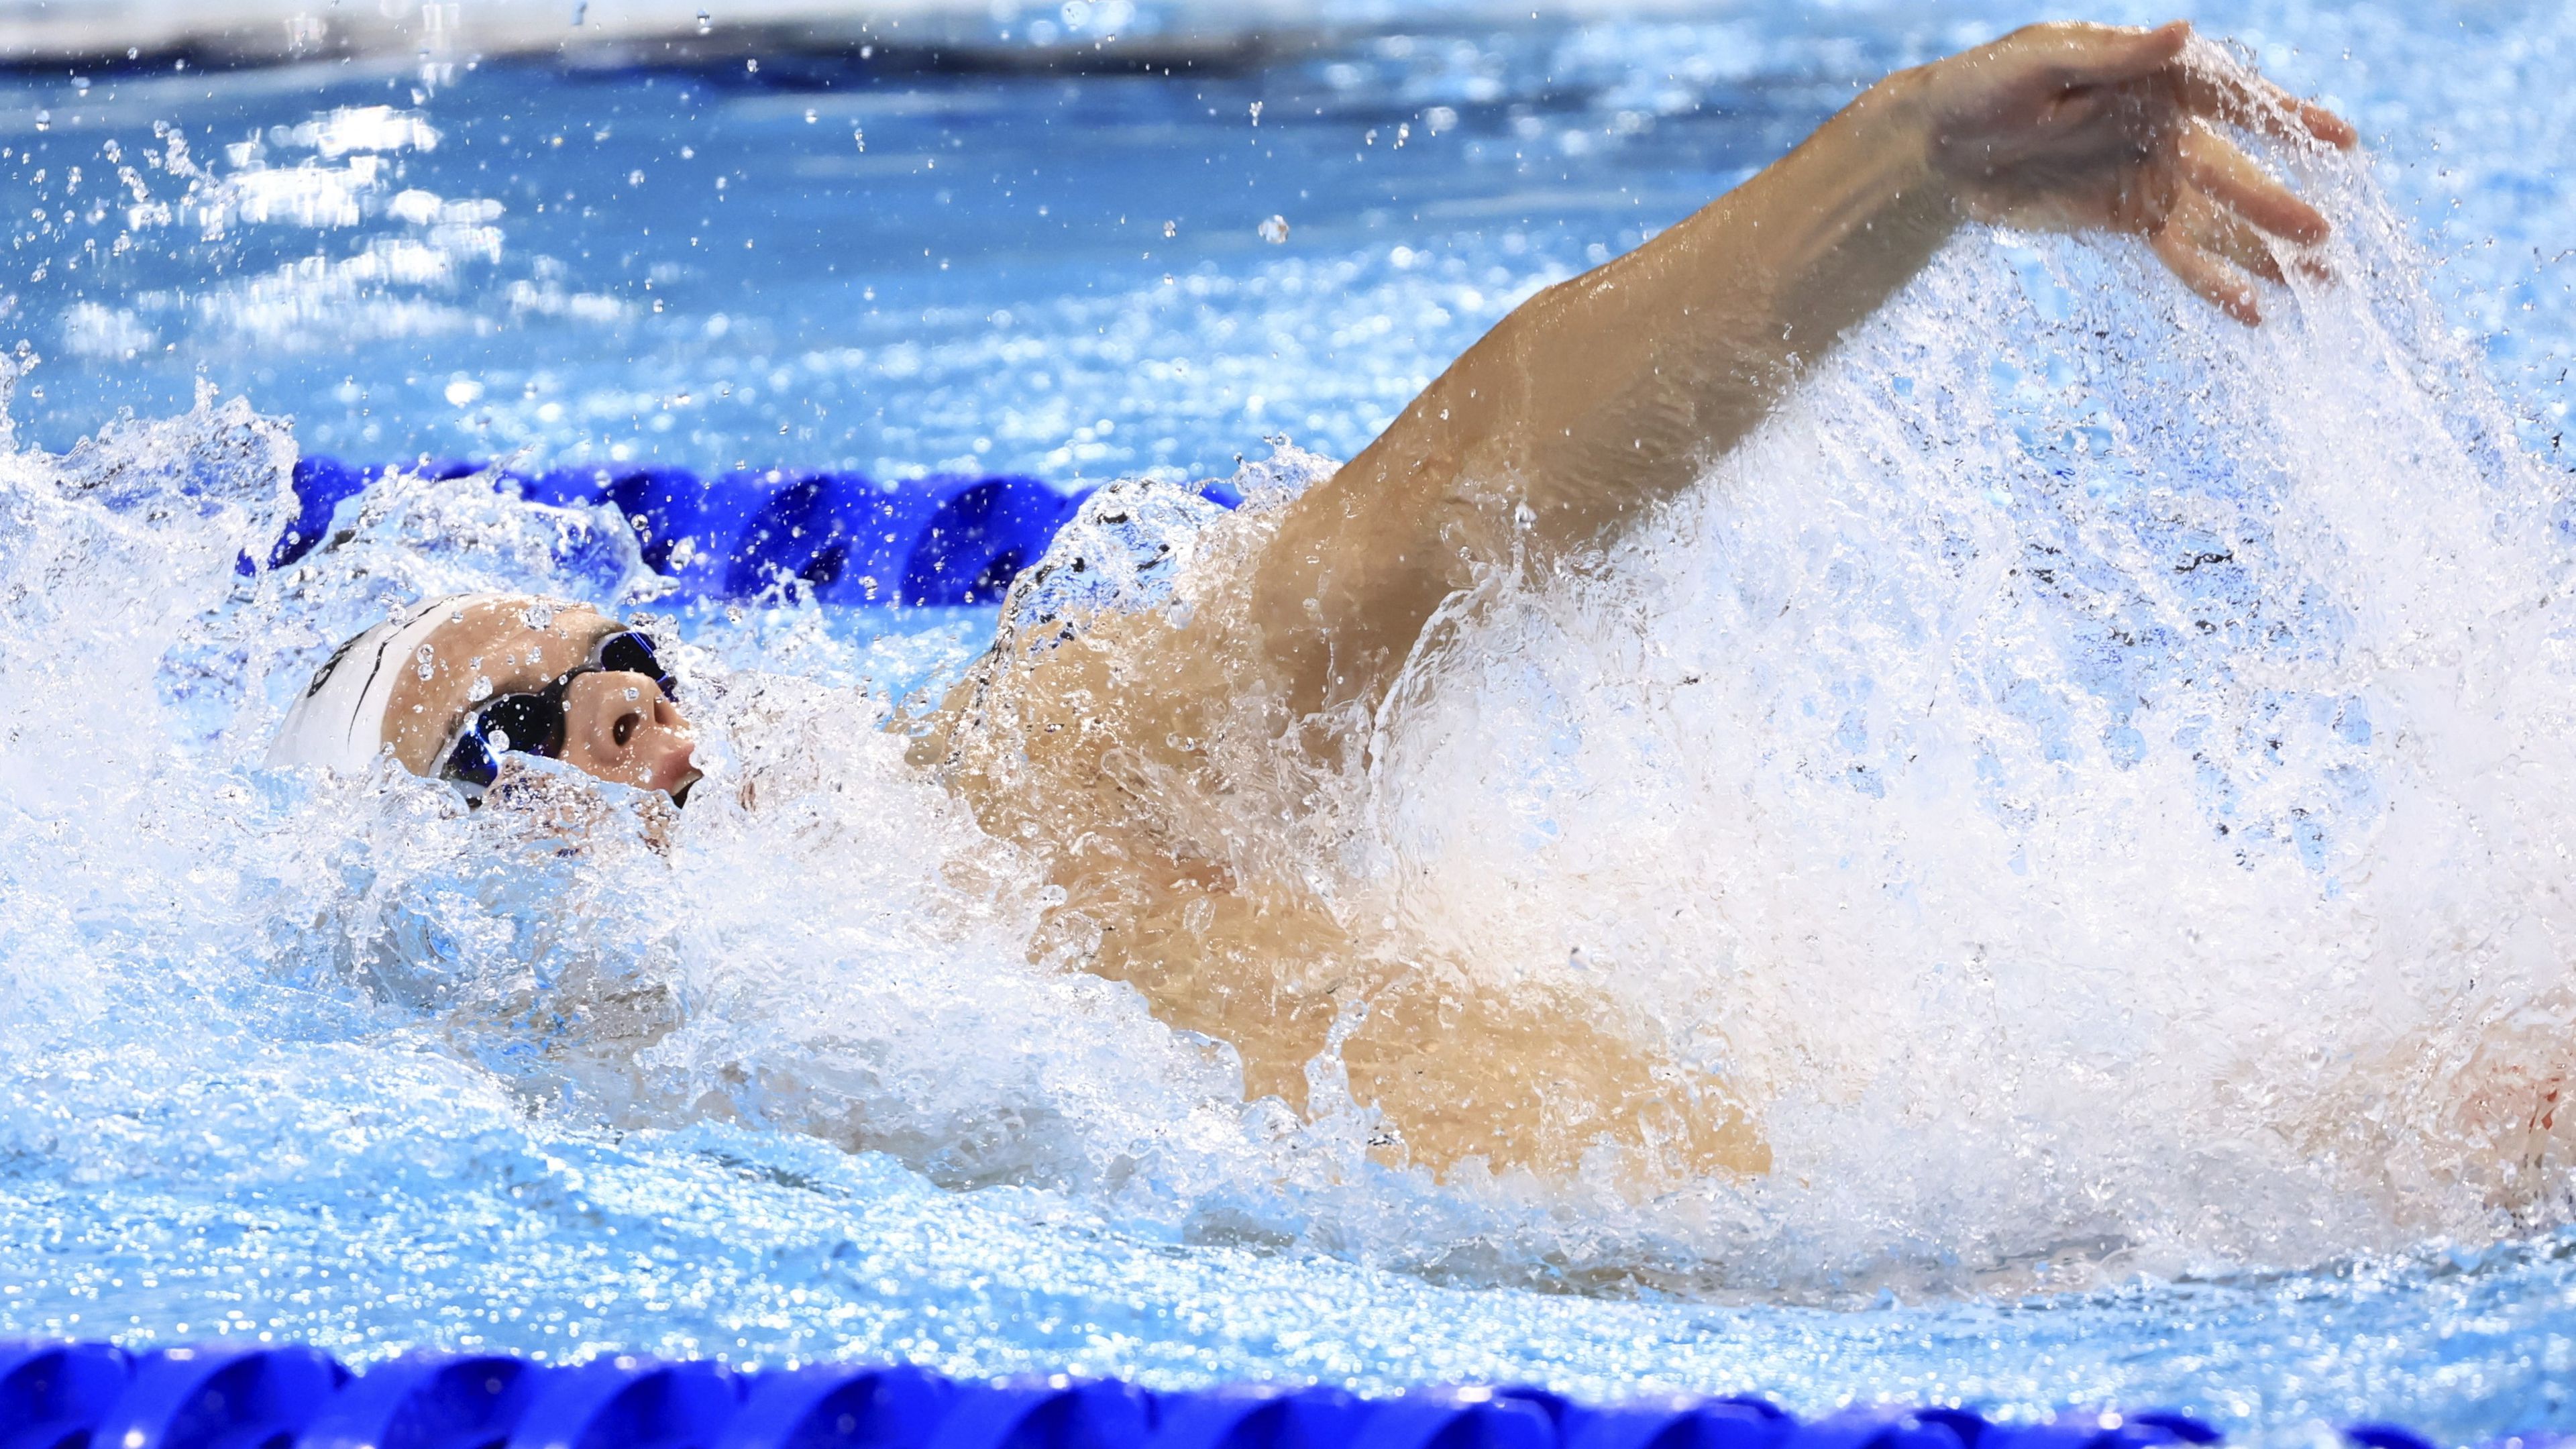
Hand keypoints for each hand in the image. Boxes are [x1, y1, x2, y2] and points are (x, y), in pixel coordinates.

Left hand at [1911, 20, 2355, 323]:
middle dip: (2276, 206)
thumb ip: (2116, 56)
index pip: (2235, 97)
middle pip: (2230, 172)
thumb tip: (2184, 32)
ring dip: (2264, 253)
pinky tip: (2253, 310)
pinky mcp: (2125, 217)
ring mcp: (2149, 176)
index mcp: (2156, 78)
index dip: (2289, 117)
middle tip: (2326, 240)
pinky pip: (2177, 253)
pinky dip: (2212, 281)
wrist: (1934, 144)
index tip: (2341, 140)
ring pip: (2216, 221)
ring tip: (2321, 287)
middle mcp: (2165, 127)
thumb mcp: (2043, 60)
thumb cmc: (1985, 84)